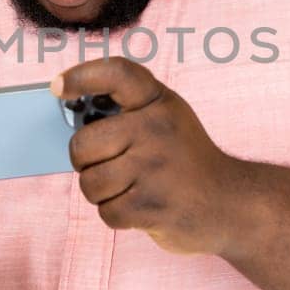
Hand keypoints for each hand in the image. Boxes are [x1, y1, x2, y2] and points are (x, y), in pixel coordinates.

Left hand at [52, 56, 251, 256]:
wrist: (232, 204)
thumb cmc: (185, 161)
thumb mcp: (166, 120)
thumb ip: (128, 111)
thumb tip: (70, 110)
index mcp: (159, 102)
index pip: (117, 73)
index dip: (82, 76)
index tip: (58, 88)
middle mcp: (158, 128)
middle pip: (83, 144)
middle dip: (86, 161)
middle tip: (111, 164)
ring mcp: (155, 168)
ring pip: (90, 182)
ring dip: (103, 193)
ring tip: (132, 188)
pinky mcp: (152, 205)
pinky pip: (106, 212)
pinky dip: (118, 215)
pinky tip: (142, 207)